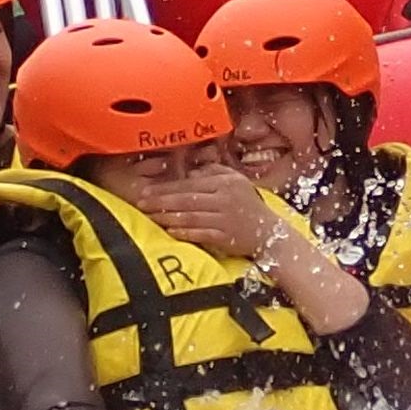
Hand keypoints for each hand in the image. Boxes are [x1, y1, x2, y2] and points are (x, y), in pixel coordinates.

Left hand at [140, 165, 281, 258]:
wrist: (270, 232)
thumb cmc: (249, 204)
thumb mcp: (236, 181)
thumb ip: (213, 172)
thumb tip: (190, 173)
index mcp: (224, 184)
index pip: (189, 184)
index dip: (166, 188)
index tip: (146, 192)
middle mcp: (224, 199)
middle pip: (186, 200)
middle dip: (160, 202)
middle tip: (140, 203)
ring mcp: (225, 219)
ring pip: (190, 217)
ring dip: (167, 217)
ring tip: (149, 217)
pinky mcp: (225, 237)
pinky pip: (200, 234)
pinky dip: (184, 232)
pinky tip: (170, 231)